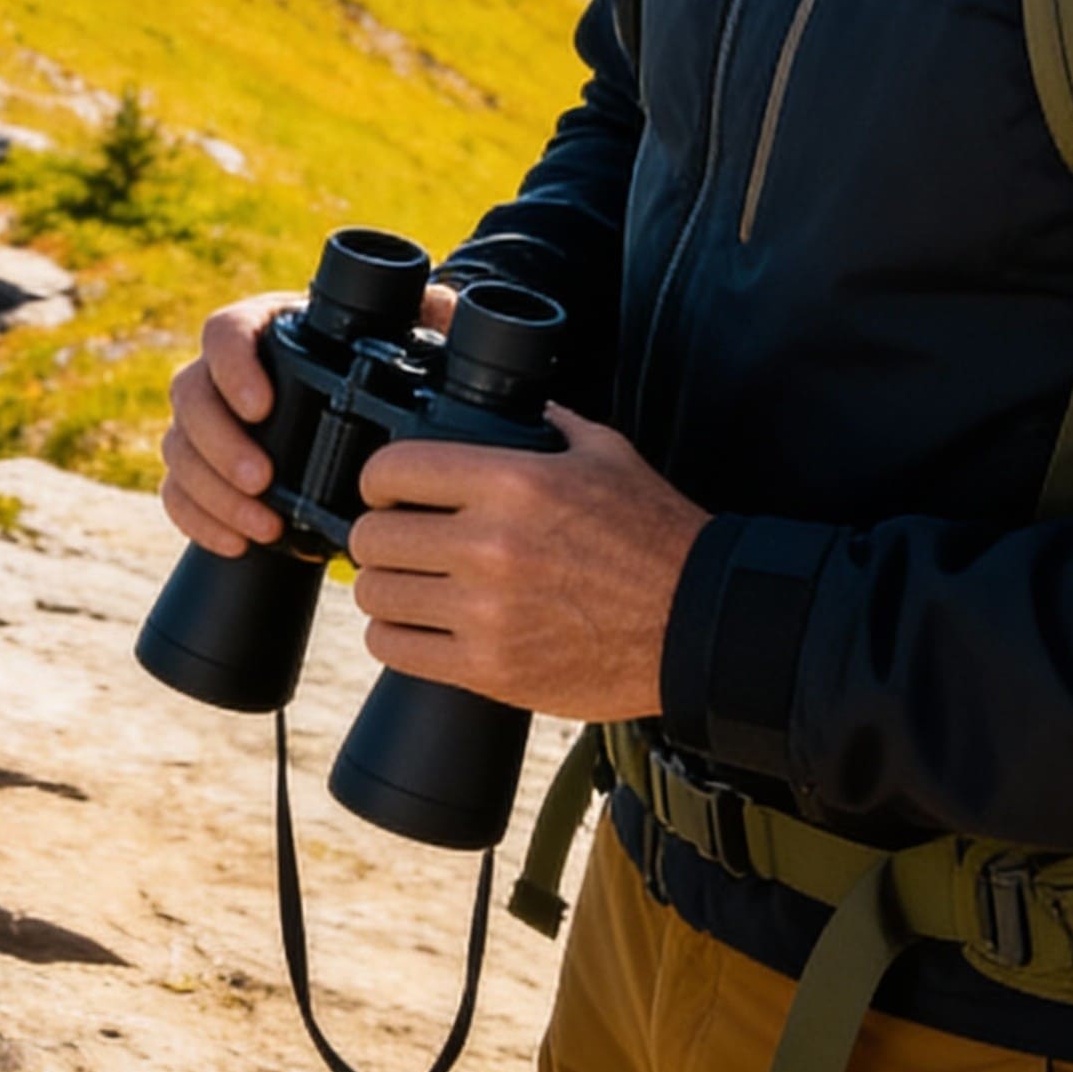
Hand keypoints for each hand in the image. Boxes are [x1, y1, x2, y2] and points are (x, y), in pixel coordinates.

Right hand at [158, 280, 457, 556]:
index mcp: (263, 328)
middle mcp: (223, 371)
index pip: (224, 332)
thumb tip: (448, 303)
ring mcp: (206, 422)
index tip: (261, 406)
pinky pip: (175, 492)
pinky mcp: (201, 467)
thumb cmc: (376, 366)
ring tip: (262, 527)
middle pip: (190, 394)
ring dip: (211, 491)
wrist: (357, 415)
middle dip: (219, 443)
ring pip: (177, 447)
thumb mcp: (404, 337)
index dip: (232, 367)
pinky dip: (198, 519)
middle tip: (263, 480)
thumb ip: (425, 314)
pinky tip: (235, 542)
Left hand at [343, 407, 706, 720]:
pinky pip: (395, 649)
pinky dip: (396, 637)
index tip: (388, 490)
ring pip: (376, 595)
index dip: (378, 479)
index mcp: (513, 482)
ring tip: (409, 584)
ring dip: (385, 587)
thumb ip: (545, 421)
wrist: (699, 624)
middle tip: (399, 539)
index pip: (391, 469)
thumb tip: (506, 402)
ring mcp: (488, 613)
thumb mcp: (604, 452)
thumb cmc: (657, 537)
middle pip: (372, 537)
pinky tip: (420, 626)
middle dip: (379, 535)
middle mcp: (491, 546)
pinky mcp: (491, 670)